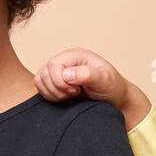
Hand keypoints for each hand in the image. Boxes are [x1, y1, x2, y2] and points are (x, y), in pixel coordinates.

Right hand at [33, 48, 150, 129]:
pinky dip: (49, 96)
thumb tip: (67, 75)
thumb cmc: (112, 88)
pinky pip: (40, 88)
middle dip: (57, 88)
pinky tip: (64, 98)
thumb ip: (87, 75)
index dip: (61, 81)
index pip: (54, 64)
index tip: (76, 90)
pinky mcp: (54, 83)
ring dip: (53, 93)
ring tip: (70, 96)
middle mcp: (65, 61)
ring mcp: (58, 72)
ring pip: (40, 80)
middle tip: (75, 94)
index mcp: (76, 55)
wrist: (115, 100)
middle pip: (45, 72)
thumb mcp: (105, 80)